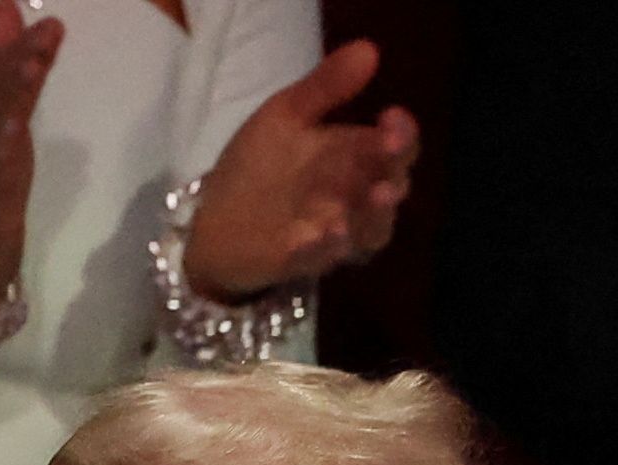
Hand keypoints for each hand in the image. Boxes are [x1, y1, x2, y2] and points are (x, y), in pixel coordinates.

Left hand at [184, 41, 418, 301]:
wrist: (216, 219)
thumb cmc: (259, 166)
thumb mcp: (287, 116)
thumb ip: (325, 87)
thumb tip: (369, 49)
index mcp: (354, 159)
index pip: (395, 149)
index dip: (402, 136)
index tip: (392, 117)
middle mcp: (354, 199)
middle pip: (391, 190)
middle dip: (393, 173)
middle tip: (387, 152)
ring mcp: (334, 234)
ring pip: (370, 232)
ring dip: (372, 215)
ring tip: (373, 196)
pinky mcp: (304, 261)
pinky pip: (320, 259)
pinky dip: (320, 249)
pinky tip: (313, 233)